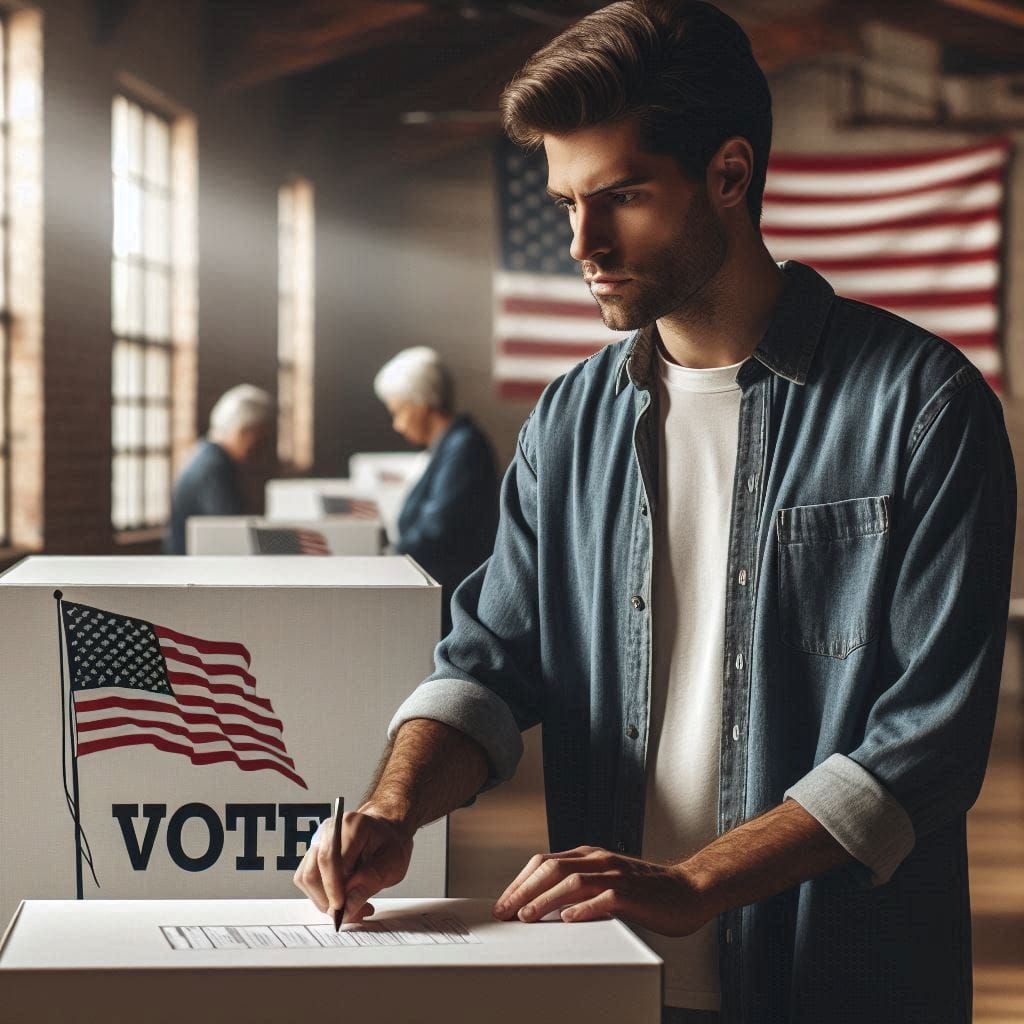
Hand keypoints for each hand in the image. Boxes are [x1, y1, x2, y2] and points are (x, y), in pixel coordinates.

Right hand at [293, 807, 414, 924]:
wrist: (386, 833)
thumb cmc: (390, 844)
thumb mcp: (393, 863)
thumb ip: (371, 881)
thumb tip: (348, 906)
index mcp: (351, 826)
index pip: (330, 858)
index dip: (333, 887)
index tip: (342, 909)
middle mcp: (329, 831)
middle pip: (312, 871)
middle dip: (329, 899)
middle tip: (353, 913)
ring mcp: (318, 842)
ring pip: (306, 878)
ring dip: (325, 900)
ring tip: (352, 906)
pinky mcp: (313, 855)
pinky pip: (307, 881)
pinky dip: (322, 896)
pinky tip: (343, 899)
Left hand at [492, 846, 712, 936]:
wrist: (689, 890)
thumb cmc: (647, 890)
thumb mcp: (607, 880)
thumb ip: (580, 886)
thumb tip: (544, 904)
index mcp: (590, 856)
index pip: (544, 861)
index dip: (520, 882)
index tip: (503, 903)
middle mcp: (599, 861)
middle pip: (551, 868)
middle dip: (523, 890)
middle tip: (505, 911)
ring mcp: (616, 875)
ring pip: (572, 881)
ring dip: (546, 899)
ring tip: (528, 917)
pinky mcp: (633, 893)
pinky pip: (605, 898)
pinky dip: (584, 908)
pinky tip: (570, 920)